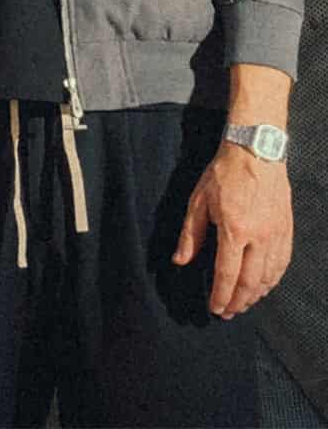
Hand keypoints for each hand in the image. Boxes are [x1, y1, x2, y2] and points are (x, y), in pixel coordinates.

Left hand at [175, 141, 292, 317]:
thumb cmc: (223, 175)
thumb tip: (180, 261)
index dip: (221, 296)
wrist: (256, 153)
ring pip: (269, 276)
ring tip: (243, 303)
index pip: (227, 274)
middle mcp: (260, 237)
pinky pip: (282, 263)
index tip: (215, 309)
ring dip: (256, 295)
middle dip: (238, 302)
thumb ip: (190, 235)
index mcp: (235, 230)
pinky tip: (264, 286)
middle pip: (250, 281)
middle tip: (228, 313)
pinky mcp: (287, 230)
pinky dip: (273, 280)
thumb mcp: (197, 202)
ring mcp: (277, 235)